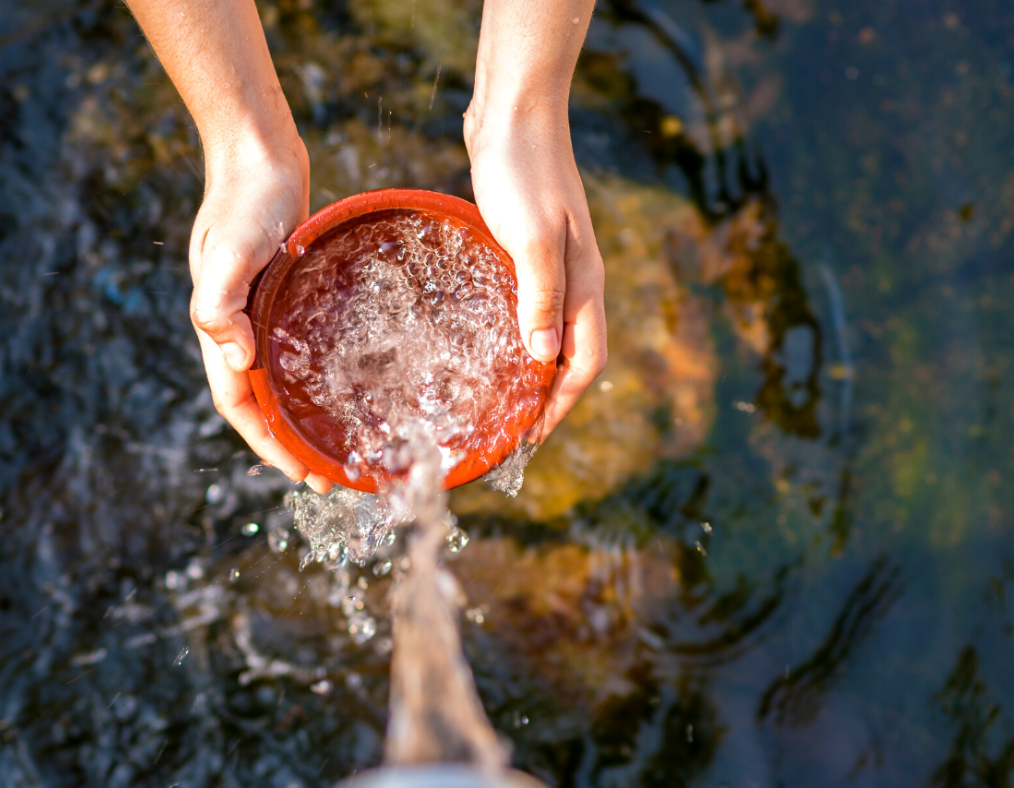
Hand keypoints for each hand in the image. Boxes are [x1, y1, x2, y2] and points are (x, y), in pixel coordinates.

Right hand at [189, 135, 333, 492]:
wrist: (258, 155)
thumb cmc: (244, 200)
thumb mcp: (228, 250)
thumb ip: (220, 303)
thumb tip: (236, 360)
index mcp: (221, 329)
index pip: (240, 404)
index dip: (267, 443)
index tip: (301, 473)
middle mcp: (241, 328)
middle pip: (262, 402)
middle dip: (291, 444)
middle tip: (331, 476)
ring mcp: (263, 313)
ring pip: (281, 380)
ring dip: (304, 416)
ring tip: (340, 443)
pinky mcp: (286, 296)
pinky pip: (299, 349)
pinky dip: (316, 376)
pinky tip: (347, 383)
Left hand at [465, 107, 607, 437]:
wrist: (514, 113)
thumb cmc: (522, 171)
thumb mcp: (530, 237)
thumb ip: (540, 295)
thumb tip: (543, 359)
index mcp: (583, 283)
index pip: (585, 363)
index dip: (560, 404)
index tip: (530, 438)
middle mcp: (575, 281)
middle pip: (571, 356)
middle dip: (547, 399)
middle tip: (510, 431)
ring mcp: (553, 265)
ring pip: (550, 334)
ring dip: (531, 371)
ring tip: (499, 400)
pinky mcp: (527, 250)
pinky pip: (528, 307)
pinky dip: (515, 336)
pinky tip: (486, 342)